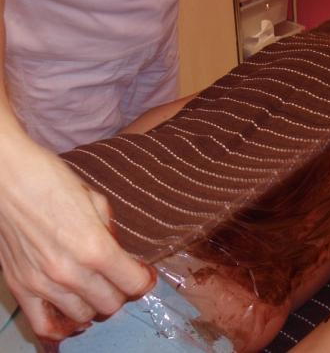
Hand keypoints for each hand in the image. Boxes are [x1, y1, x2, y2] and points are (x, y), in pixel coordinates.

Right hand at [0, 136, 155, 339]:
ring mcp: (43, 284)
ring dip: (94, 304)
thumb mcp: (97, 201)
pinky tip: (72, 312)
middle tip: (118, 278)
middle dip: (120, 291)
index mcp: (95, 247)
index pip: (134, 283)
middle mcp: (71, 273)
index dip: (143, 279)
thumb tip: (120, 254)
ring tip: (95, 288)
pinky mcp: (20, 288)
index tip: (143, 273)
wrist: (8, 177)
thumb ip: (111, 233)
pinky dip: (63, 326)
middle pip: (111, 304)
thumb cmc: (54, 181)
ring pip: (83, 317)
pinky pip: (44, 325)